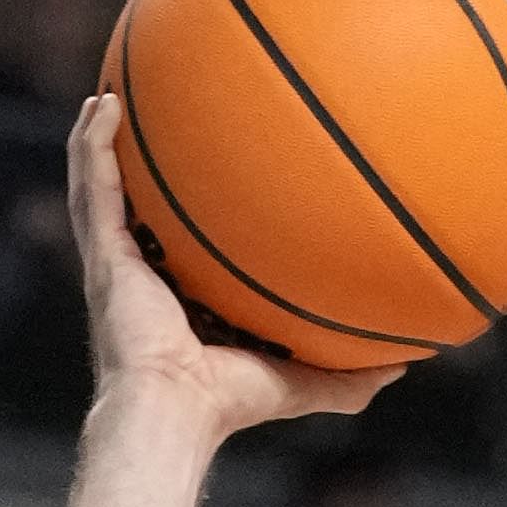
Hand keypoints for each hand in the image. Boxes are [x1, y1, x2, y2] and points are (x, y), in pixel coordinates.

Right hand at [68, 97, 401, 432]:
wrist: (179, 409)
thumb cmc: (231, 404)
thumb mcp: (305, 381)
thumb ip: (352, 375)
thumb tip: (411, 362)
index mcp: (179, 298)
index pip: (180, 245)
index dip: (181, 213)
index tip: (202, 173)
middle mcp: (142, 276)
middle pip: (132, 206)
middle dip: (130, 165)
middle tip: (139, 117)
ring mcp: (117, 264)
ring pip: (99, 188)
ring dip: (97, 142)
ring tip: (104, 97)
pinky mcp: (106, 257)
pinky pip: (96, 188)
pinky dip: (95, 146)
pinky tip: (105, 105)